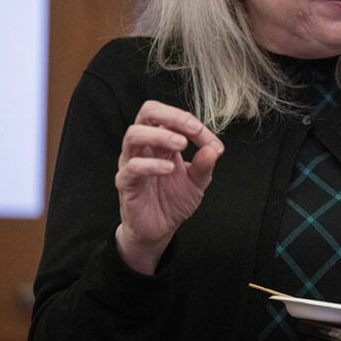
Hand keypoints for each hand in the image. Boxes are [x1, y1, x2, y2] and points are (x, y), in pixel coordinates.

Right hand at [114, 100, 223, 273]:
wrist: (160, 228)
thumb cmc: (174, 199)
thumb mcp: (197, 181)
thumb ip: (205, 165)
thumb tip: (214, 149)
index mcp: (162, 140)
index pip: (172, 117)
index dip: (192, 123)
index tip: (212, 142)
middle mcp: (145, 146)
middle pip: (147, 112)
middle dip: (172, 115)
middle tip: (192, 130)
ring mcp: (132, 162)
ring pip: (134, 134)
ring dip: (160, 135)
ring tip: (181, 145)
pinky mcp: (126, 182)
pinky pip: (132, 167)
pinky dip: (151, 165)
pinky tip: (170, 169)